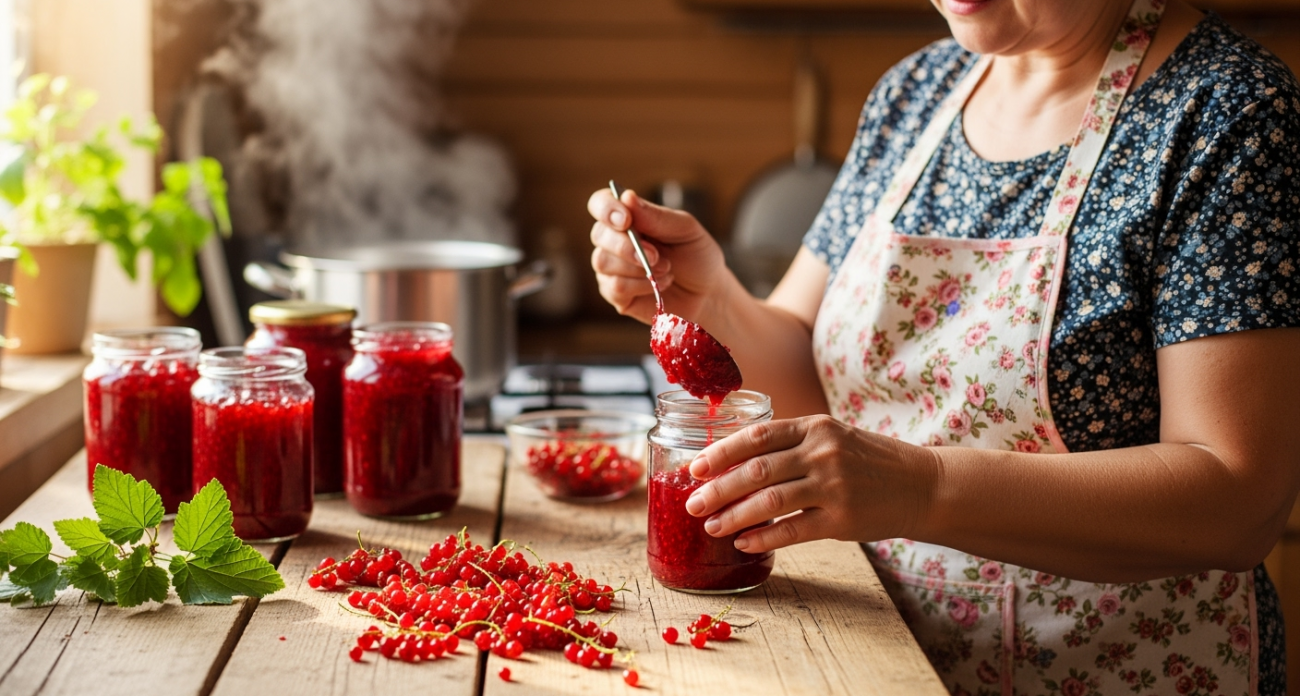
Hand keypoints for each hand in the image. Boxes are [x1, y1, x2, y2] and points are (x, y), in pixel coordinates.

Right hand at [587, 188, 727, 323]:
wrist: (707, 292)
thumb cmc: (696, 256)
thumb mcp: (685, 229)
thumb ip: (655, 216)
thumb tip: (627, 196)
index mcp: (628, 217)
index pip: (600, 203)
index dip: (606, 208)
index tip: (626, 220)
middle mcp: (614, 240)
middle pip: (599, 234)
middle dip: (627, 246)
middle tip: (656, 255)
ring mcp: (612, 268)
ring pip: (603, 262)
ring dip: (638, 268)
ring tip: (666, 269)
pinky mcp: (615, 294)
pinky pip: (615, 287)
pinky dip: (641, 286)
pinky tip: (659, 285)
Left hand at [682, 415, 941, 553]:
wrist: (921, 484)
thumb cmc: (867, 461)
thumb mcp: (831, 437)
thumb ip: (790, 443)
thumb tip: (733, 460)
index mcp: (814, 427)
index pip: (756, 436)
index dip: (720, 452)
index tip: (694, 467)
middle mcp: (822, 452)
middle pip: (756, 470)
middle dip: (718, 488)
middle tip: (692, 503)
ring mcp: (833, 486)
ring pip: (770, 502)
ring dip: (733, 516)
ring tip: (710, 527)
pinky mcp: (842, 519)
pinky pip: (793, 530)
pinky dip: (763, 537)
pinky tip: (743, 542)